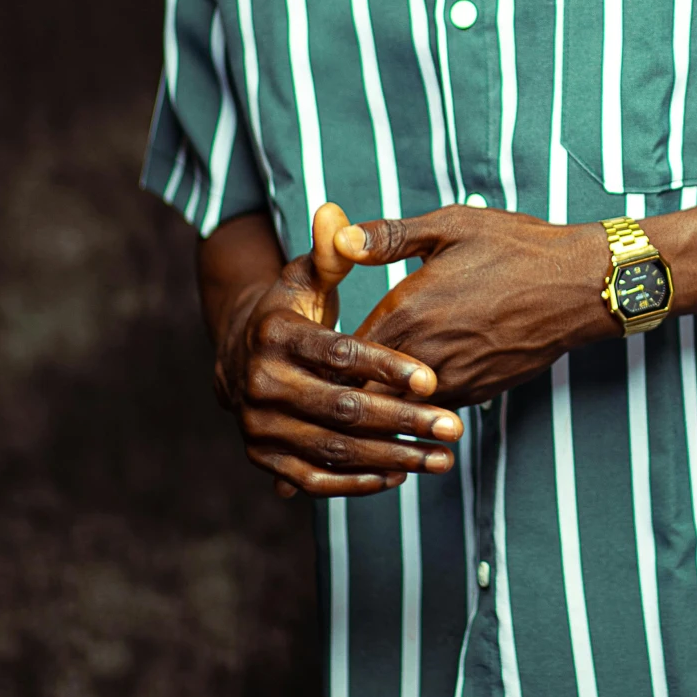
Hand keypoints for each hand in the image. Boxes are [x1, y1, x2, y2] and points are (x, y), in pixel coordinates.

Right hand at [212, 205, 464, 499]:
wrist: (242, 354)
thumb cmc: (293, 309)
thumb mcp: (307, 276)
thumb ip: (330, 252)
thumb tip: (336, 214)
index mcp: (274, 335)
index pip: (338, 355)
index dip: (386, 367)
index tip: (432, 380)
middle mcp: (260, 384)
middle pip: (341, 408)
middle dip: (402, 420)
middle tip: (454, 427)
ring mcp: (259, 426)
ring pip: (333, 449)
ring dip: (392, 457)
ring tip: (443, 457)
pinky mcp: (264, 457)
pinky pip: (315, 479)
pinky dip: (358, 482)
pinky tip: (402, 474)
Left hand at [316, 201, 615, 408]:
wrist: (582, 287)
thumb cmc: (516, 248)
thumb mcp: (450, 227)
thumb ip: (388, 237)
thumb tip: (337, 237)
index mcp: (409, 311)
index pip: (345, 351)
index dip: (320, 358)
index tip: (297, 364)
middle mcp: (427, 355)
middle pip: (364, 391)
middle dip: (338, 395)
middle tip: (306, 405)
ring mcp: (456, 380)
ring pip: (398, 409)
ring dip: (374, 410)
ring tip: (344, 416)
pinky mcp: (480, 393)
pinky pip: (434, 409)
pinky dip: (413, 413)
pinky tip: (402, 408)